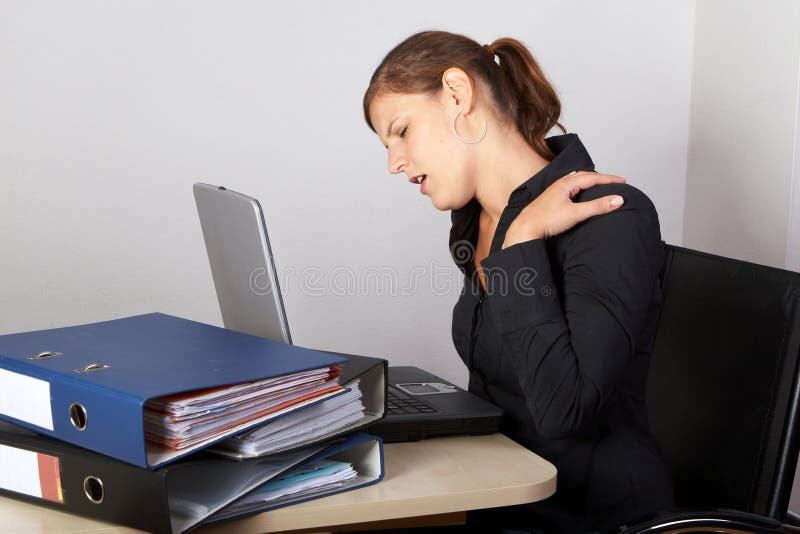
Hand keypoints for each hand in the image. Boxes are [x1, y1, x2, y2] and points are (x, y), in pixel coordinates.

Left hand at [502, 171, 625, 248]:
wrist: (525, 229)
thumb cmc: (546, 221)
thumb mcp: (576, 214)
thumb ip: (598, 206)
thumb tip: (618, 199)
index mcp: (566, 184)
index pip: (593, 177)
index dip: (609, 179)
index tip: (623, 181)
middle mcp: (559, 184)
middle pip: (584, 176)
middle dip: (601, 178)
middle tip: (615, 181)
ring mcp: (554, 191)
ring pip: (575, 180)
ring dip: (589, 180)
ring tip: (599, 182)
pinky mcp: (550, 199)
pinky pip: (568, 186)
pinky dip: (578, 185)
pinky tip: (576, 189)